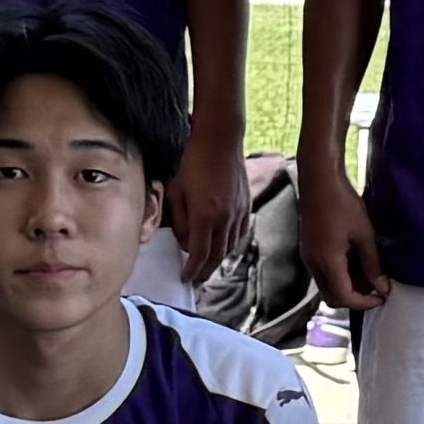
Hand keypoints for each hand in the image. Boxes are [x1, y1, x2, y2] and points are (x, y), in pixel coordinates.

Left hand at [169, 129, 250, 282]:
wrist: (221, 141)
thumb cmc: (193, 162)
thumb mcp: (177, 191)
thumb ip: (179, 221)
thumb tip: (183, 242)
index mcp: (204, 216)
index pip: (198, 254)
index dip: (192, 271)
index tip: (185, 279)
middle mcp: (224, 219)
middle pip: (216, 257)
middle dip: (205, 272)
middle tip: (196, 281)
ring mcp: (238, 214)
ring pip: (229, 248)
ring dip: (218, 261)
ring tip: (208, 267)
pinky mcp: (246, 206)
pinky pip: (240, 235)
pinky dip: (231, 245)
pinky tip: (224, 246)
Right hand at [293, 168, 387, 313]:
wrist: (319, 180)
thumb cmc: (343, 203)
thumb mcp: (364, 234)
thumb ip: (372, 263)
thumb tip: (382, 287)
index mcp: (327, 262)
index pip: (345, 297)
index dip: (365, 303)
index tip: (382, 297)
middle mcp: (314, 264)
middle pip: (332, 297)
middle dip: (355, 298)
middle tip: (376, 287)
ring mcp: (308, 257)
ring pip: (327, 286)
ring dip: (347, 286)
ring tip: (369, 272)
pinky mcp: (308, 249)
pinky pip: (323, 273)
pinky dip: (339, 275)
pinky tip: (355, 261)